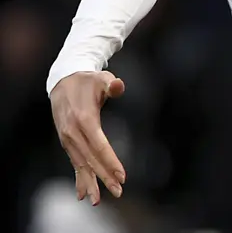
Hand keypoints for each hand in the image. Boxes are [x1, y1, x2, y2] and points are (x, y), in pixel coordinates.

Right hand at [49, 71, 126, 204]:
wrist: (63, 81)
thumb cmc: (88, 81)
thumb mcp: (101, 78)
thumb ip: (111, 84)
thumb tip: (119, 86)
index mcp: (84, 118)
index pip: (99, 144)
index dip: (110, 160)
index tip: (122, 175)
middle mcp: (73, 132)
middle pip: (91, 158)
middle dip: (104, 176)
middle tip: (119, 191)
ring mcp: (68, 139)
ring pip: (81, 164)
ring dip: (90, 182)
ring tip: (98, 200)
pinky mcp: (67, 142)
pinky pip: (74, 162)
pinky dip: (79, 178)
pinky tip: (83, 193)